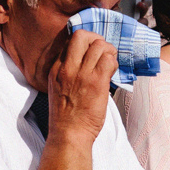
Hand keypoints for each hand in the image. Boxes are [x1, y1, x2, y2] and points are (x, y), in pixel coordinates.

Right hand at [47, 30, 116, 146]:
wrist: (69, 134)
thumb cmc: (67, 116)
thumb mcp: (58, 88)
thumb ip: (68, 72)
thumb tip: (87, 60)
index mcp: (56, 68)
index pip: (70, 40)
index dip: (85, 42)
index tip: (92, 52)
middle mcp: (67, 68)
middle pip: (82, 35)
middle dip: (96, 39)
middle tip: (102, 52)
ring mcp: (81, 74)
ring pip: (99, 45)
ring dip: (109, 52)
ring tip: (109, 64)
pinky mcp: (95, 82)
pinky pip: (109, 60)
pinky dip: (114, 63)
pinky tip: (111, 73)